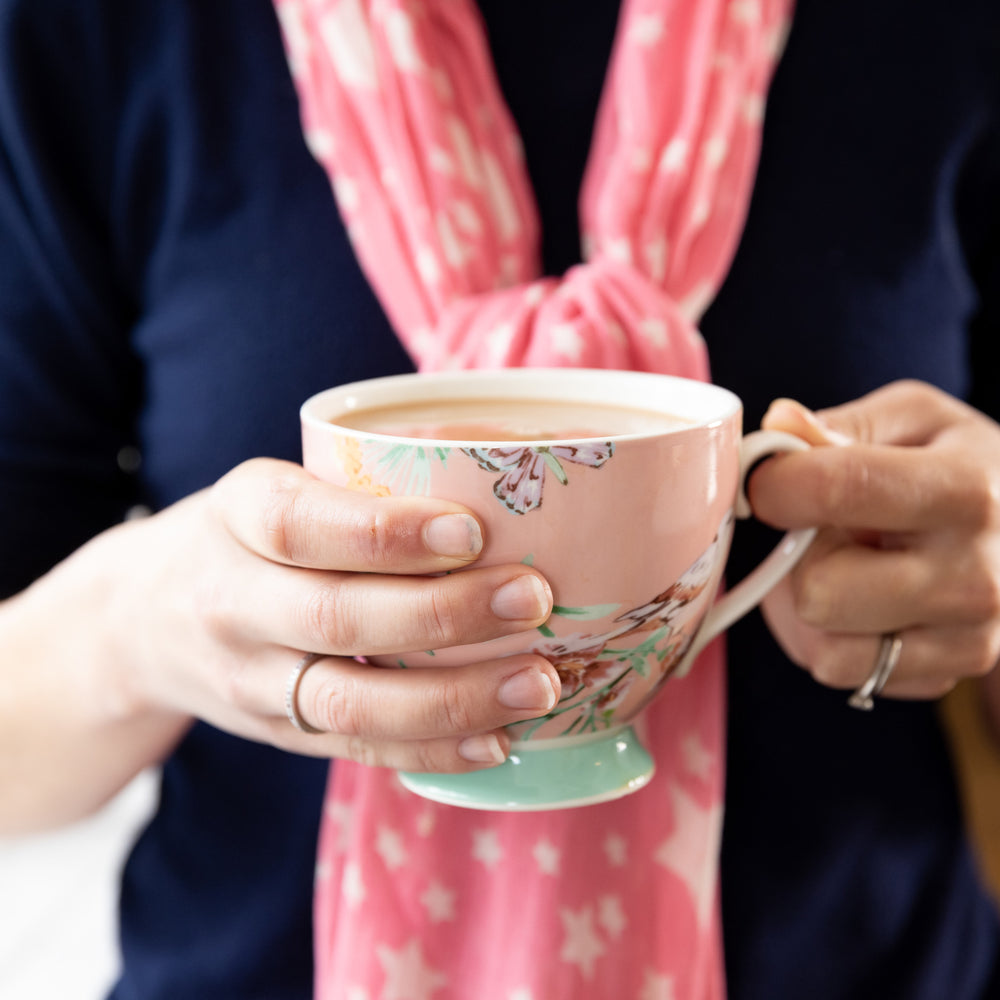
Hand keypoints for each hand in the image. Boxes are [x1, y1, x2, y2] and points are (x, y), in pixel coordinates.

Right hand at [82, 459, 558, 770]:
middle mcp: (233, 602)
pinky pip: (355, 748)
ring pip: (351, 701)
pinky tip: (499, 740)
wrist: (141, 619)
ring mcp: (250, 680)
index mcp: (238, 516)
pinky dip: (432, 749)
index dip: (388, 533)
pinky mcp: (275, 733)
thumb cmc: (245, 538)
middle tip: (533, 599)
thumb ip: (357, 495)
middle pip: (337, 617)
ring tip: (538, 683)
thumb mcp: (274, 488)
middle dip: (446, 613)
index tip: (473, 530)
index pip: (301, 525)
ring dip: (455, 698)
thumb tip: (509, 498)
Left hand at [746, 381, 999, 701]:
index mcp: (964, 489)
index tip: (764, 482)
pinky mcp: (950, 672)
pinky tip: (870, 603)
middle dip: (802, 559)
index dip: (776, 485)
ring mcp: (969, 635)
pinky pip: (841, 670)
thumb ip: (840, 425)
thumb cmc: (958, 466)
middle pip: (817, 589)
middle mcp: (975, 573)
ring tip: (855, 567)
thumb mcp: (913, 420)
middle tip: (830, 533)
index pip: (837, 488)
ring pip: (823, 643)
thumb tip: (778, 427)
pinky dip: (836, 640)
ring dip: (814, 606)